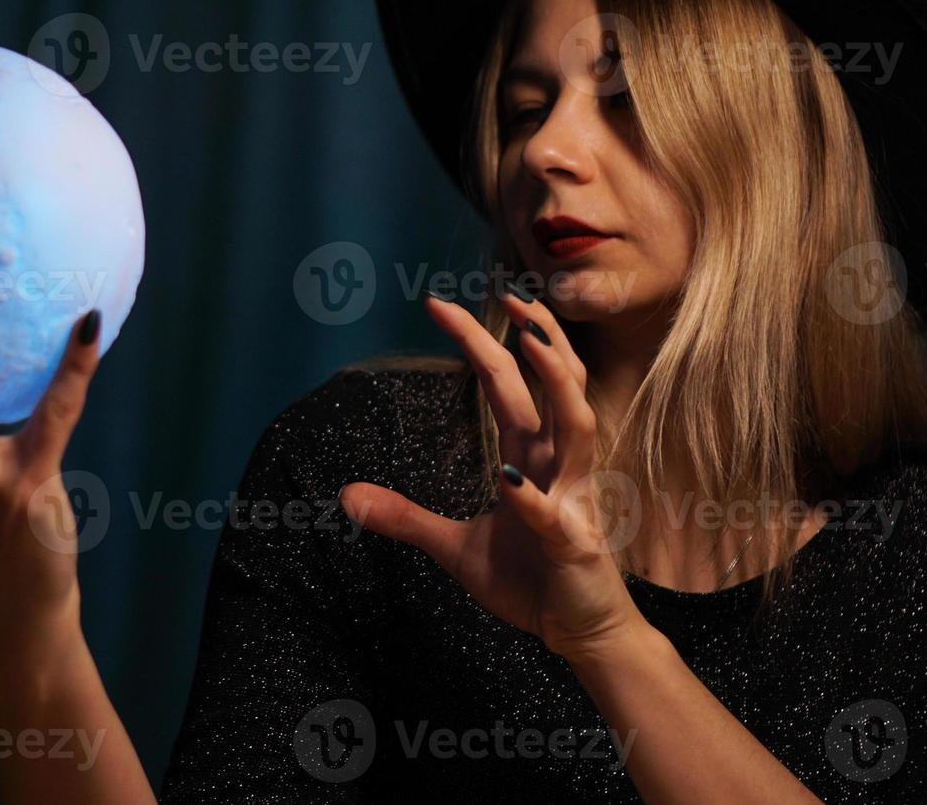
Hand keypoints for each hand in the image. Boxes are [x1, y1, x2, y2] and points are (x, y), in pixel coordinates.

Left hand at [340, 289, 645, 661]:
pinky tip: (508, 480)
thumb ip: (406, 518)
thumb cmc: (531, 581)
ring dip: (555, 385)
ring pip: (577, 427)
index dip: (480, 341)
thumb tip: (345, 496)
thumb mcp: (454, 547)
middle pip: (551, 386)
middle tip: (507, 293)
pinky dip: (530, 496)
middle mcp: (558, 466)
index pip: (508, 384)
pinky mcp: (575, 544)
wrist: (581, 634)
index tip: (441, 303)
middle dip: (533, 337)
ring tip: (531, 345)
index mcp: (533, 456)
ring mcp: (573, 500)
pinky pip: (553, 515)